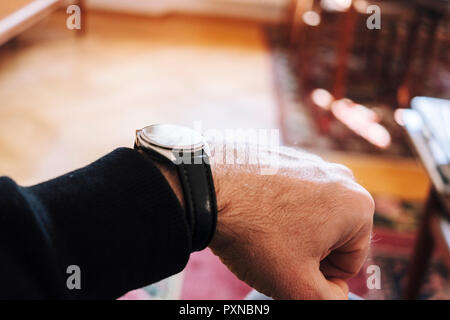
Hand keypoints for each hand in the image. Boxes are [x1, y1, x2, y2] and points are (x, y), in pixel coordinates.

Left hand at [209, 143, 373, 299]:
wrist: (206, 190)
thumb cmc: (254, 235)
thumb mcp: (297, 286)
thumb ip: (328, 302)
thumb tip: (335, 294)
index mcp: (356, 205)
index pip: (349, 264)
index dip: (319, 277)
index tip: (290, 269)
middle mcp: (340, 176)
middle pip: (331, 238)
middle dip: (307, 253)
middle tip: (274, 254)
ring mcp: (310, 162)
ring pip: (309, 218)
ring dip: (291, 233)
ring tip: (262, 236)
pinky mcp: (285, 157)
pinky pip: (290, 196)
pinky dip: (276, 211)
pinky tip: (253, 216)